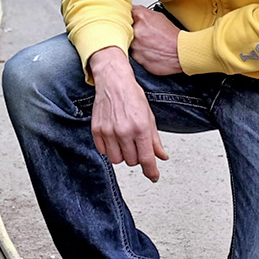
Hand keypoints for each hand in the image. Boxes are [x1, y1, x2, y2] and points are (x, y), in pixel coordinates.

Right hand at [88, 47, 168, 181]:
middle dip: (136, 156)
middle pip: (132, 161)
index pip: (146, 159)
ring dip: (122, 154)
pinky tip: (114, 137)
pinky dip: (110, 148)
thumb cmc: (132, 96)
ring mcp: (108, 131)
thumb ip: (155, 140)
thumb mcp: (149, 117)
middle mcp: (124, 131)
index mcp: (140, 127)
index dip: (151, 171)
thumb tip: (161, 157)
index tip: (153, 177)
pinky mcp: (97, 130)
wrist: (113, 81)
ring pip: (117, 160)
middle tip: (136, 144)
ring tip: (125, 141)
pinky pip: (104, 151)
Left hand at [130, 5, 181, 75]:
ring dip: (134, 43)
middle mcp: (135, 30)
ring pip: (127, 42)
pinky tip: (148, 52)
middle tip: (142, 35)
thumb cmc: (172, 36)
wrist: (181, 53)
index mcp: (141, 16)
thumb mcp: (158, 17)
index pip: (124, 13)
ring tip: (147, 44)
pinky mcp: (136, 57)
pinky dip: (138, 53)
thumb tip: (133, 13)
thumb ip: (143, 14)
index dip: (126, 18)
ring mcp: (135, 44)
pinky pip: (132, 54)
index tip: (126, 20)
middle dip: (130, 32)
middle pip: (123, 29)